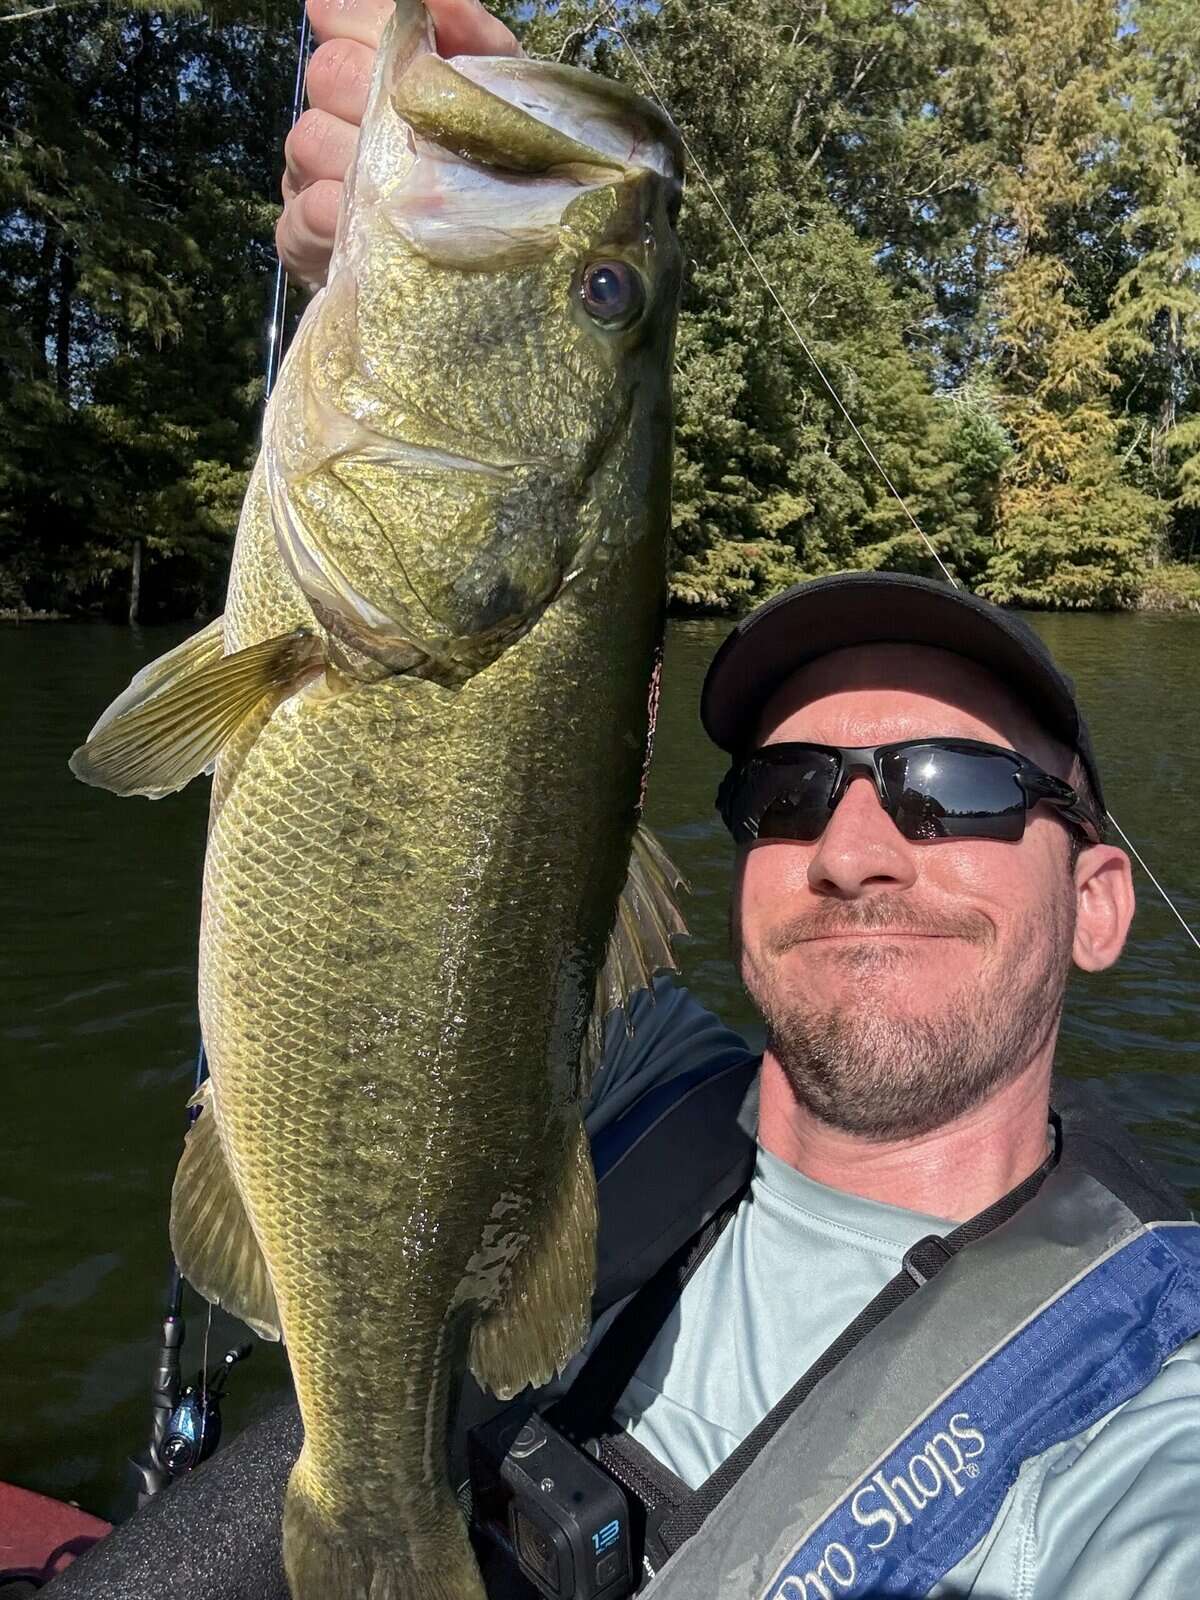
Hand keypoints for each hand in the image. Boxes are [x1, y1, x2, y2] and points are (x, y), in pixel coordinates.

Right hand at [277, 0, 520, 286]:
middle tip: (420, 131)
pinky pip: (296, 216)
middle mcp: (335, 112)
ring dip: (354, 162)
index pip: (341, 15)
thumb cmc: (492, 163)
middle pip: (328, 73)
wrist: (491, 262)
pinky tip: (362, 226)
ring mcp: (311, 174)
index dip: (370, 25)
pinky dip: (327, 217)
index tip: (412, 57)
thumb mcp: (496, 88)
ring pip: (309, 140)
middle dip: (376, 94)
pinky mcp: (303, 237)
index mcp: (373, 66)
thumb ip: (467, 29)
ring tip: (400, 188)